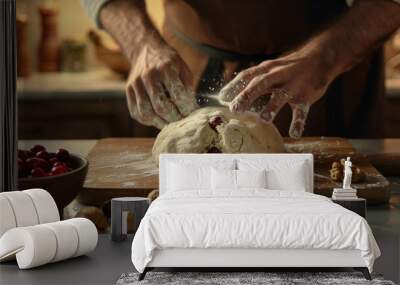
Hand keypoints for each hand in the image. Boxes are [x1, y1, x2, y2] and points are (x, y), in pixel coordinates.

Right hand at [126, 42, 197, 128]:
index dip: (186, 108)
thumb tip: (192, 110)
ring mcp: (136, 84)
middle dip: (174, 119)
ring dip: (160, 123)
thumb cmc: (169, 62)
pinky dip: (148, 121)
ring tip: (170, 124)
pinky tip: (157, 120)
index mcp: (166, 68)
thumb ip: (188, 88)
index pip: (177, 95)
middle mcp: (148, 76)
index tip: (192, 114)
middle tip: (182, 121)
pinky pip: (136, 113)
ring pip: (146, 113)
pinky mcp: (128, 91)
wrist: (146, 50)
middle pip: (161, 107)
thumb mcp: (183, 69)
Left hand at [218, 46, 336, 137]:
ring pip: (281, 96)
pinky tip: (294, 133)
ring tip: (264, 120)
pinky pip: (302, 110)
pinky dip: (299, 122)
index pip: (247, 75)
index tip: (221, 98)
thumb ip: (249, 82)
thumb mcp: (269, 70)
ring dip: (272, 107)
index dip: (234, 86)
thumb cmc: (287, 69)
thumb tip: (224, 96)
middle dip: (247, 96)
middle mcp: (278, 75)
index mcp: (267, 69)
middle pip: (261, 84)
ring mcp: (293, 85)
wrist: (320, 59)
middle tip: (235, 109)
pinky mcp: (306, 96)